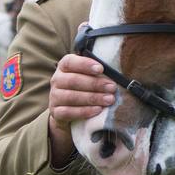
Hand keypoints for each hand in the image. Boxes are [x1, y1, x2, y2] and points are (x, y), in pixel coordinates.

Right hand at [47, 47, 116, 166]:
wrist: (70, 110)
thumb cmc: (86, 87)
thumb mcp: (91, 75)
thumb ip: (99, 71)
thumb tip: (120, 71)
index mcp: (65, 67)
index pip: (70, 62)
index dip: (84, 64)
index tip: (101, 69)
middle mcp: (57, 80)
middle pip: (72, 80)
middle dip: (95, 84)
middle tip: (112, 87)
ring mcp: (54, 96)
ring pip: (70, 96)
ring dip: (92, 98)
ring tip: (109, 99)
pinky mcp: (56, 112)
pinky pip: (67, 112)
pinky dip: (83, 111)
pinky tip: (98, 110)